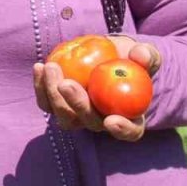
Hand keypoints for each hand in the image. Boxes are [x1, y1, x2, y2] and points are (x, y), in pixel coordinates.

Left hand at [32, 35, 159, 141]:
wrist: (110, 56)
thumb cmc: (132, 59)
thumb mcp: (144, 54)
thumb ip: (146, 55)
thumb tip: (141, 55)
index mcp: (131, 116)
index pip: (130, 131)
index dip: (122, 129)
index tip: (112, 120)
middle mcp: (103, 122)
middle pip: (90, 122)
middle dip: (76, 104)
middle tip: (66, 83)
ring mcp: (80, 116)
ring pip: (64, 117)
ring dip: (53, 96)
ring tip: (51, 67)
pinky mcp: (61, 105)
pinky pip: (48, 102)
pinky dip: (41, 87)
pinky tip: (39, 67)